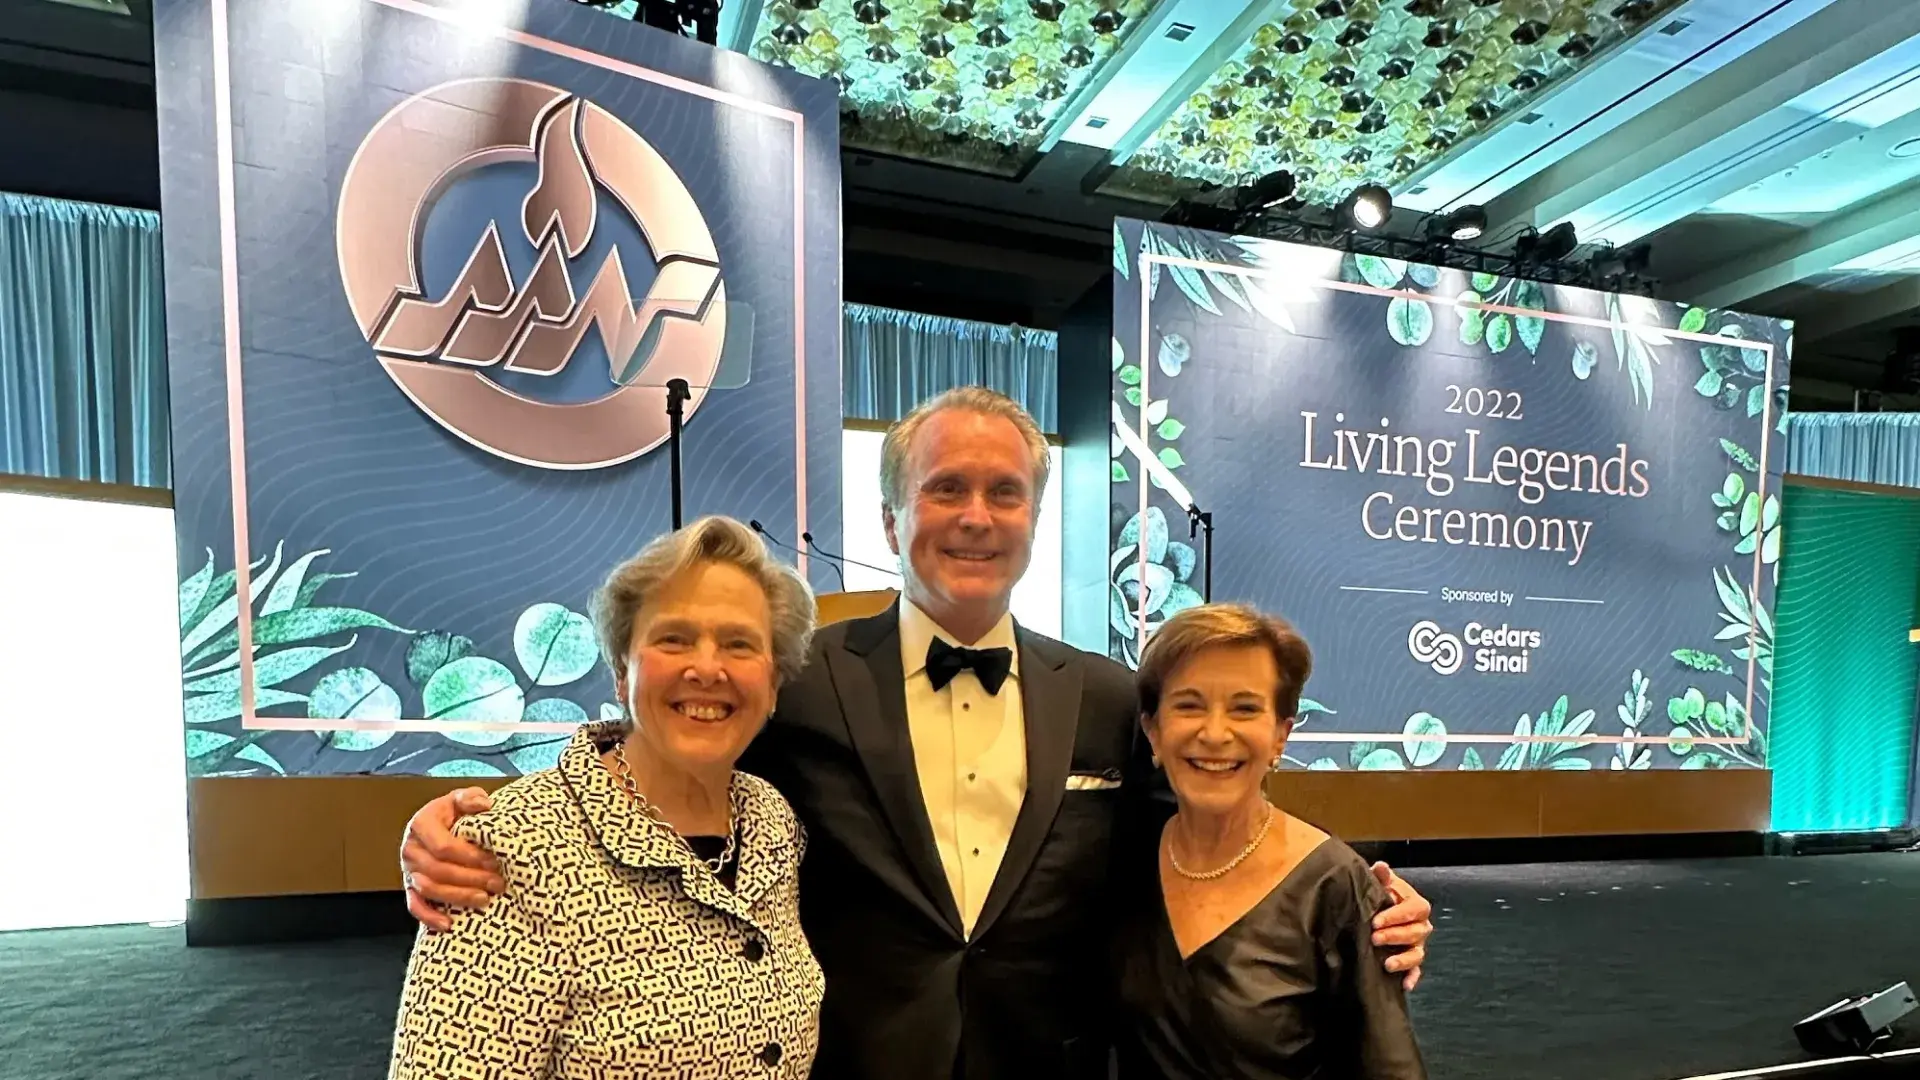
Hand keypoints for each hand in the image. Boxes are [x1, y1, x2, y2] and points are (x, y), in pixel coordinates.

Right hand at [401, 787, 503, 931]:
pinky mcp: (410, 887)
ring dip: (458, 897)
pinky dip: (429, 917)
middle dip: (471, 879)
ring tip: (485, 899)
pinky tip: (449, 924)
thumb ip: (471, 798)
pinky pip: (415, 906)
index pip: (444, 846)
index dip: (470, 856)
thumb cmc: (453, 813)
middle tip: (498, 883)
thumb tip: (483, 805)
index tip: (494, 861)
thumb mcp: (461, 798)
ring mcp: (408, 870)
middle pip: (438, 870)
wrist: (439, 825)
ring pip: (429, 889)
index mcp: (421, 824)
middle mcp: (411, 849)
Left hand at [1369, 861, 1431, 991]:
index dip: (1396, 916)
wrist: (1378, 910)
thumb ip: (1382, 877)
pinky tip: (1405, 985)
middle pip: (1415, 932)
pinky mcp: (1412, 960)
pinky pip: (1416, 971)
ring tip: (1387, 964)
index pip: (1413, 909)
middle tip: (1374, 938)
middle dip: (1395, 936)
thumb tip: (1381, 866)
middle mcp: (1421, 925)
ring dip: (1404, 960)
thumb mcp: (1381, 884)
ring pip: (1417, 954)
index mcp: (1416, 904)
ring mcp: (1418, 944)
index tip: (1375, 921)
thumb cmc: (1381, 895)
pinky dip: (1411, 978)